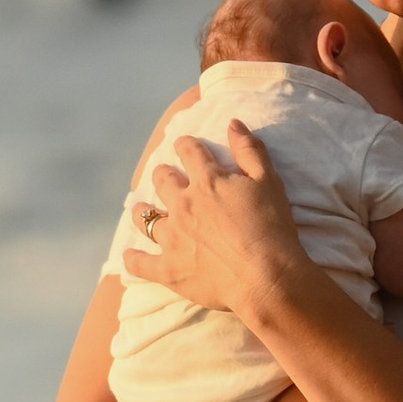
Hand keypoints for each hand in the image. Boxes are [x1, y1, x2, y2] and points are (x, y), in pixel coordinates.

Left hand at [122, 118, 305, 323]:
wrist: (266, 279)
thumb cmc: (272, 229)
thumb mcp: (269, 181)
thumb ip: (250, 150)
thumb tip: (233, 123)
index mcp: (208, 181)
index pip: (190, 152)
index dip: (187, 145)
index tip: (186, 145)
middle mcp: (184, 205)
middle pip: (163, 180)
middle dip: (164, 174)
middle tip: (166, 175)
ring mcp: (173, 237)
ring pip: (146, 218)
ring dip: (142, 210)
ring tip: (141, 209)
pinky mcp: (169, 269)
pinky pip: (141, 264)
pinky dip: (134, 260)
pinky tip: (130, 257)